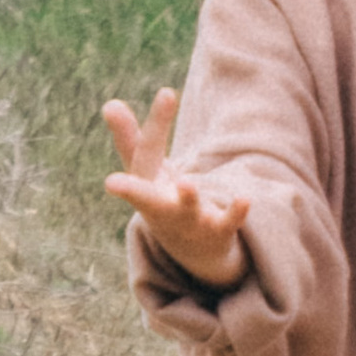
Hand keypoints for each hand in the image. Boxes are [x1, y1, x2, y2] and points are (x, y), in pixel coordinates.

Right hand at [102, 88, 250, 290]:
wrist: (193, 253)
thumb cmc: (163, 200)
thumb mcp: (147, 171)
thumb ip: (130, 137)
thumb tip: (110, 102)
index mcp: (145, 188)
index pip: (144, 153)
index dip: (136, 128)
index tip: (113, 104)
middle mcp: (162, 207)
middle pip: (146, 199)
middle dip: (130, 190)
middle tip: (110, 183)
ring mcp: (190, 221)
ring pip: (187, 210)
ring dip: (186, 198)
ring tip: (187, 183)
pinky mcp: (219, 230)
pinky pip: (229, 223)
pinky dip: (236, 212)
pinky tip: (245, 198)